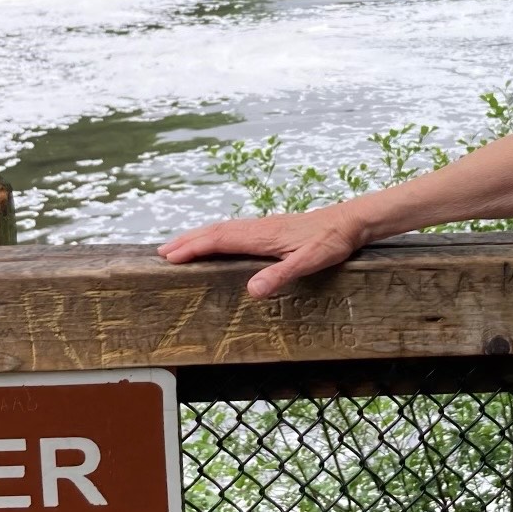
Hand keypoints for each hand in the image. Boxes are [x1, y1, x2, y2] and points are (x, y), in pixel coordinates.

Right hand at [157, 207, 370, 297]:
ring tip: (179, 246)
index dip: (193, 248)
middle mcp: (258, 228)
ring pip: (223, 229)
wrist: (351, 221)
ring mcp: (264, 226)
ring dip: (199, 236)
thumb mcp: (309, 262)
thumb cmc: (331, 241)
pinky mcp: (271, 228)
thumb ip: (281, 275)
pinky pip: (234, 230)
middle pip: (215, 231)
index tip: (169, 257)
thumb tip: (252, 290)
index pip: (219, 241)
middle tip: (161, 252)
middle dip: (187, 241)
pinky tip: (217, 242)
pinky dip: (216, 235)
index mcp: (261, 236)